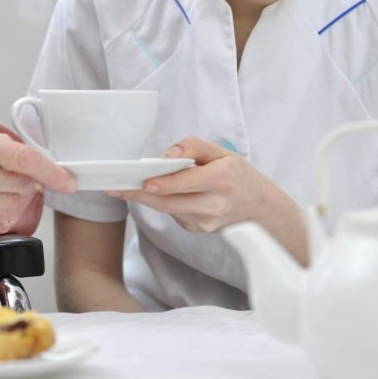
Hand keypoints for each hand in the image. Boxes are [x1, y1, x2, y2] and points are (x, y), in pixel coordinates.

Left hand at [109, 136, 293, 233]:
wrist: (262, 211)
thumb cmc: (239, 176)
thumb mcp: (222, 152)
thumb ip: (192, 147)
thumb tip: (166, 157)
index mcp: (222, 180)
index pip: (186, 182)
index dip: (163, 183)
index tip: (143, 181)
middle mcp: (214, 205)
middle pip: (169, 202)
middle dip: (139, 195)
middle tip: (114, 188)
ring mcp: (206, 222)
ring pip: (168, 210)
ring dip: (146, 199)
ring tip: (124, 188)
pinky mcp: (199, 230)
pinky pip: (174, 215)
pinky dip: (164, 203)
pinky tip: (161, 194)